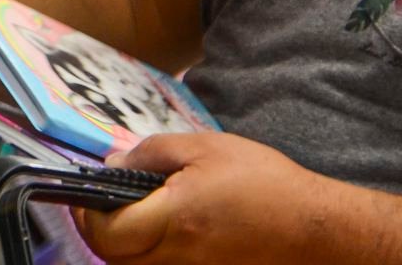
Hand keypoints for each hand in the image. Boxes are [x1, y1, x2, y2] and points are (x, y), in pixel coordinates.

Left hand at [76, 133, 324, 263]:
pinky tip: (167, 230)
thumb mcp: (205, 148)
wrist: (314, 229)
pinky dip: (150, 254)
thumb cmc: (265, 184)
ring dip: (124, 243)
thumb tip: (113, 164)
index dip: (87, 212)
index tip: (89, 193)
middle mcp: (176, 259)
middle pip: (112, 257)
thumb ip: (152, 154)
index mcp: (174, 220)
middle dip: (100, 228)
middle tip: (110, 201)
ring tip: (140, 213)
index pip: (104, 233)